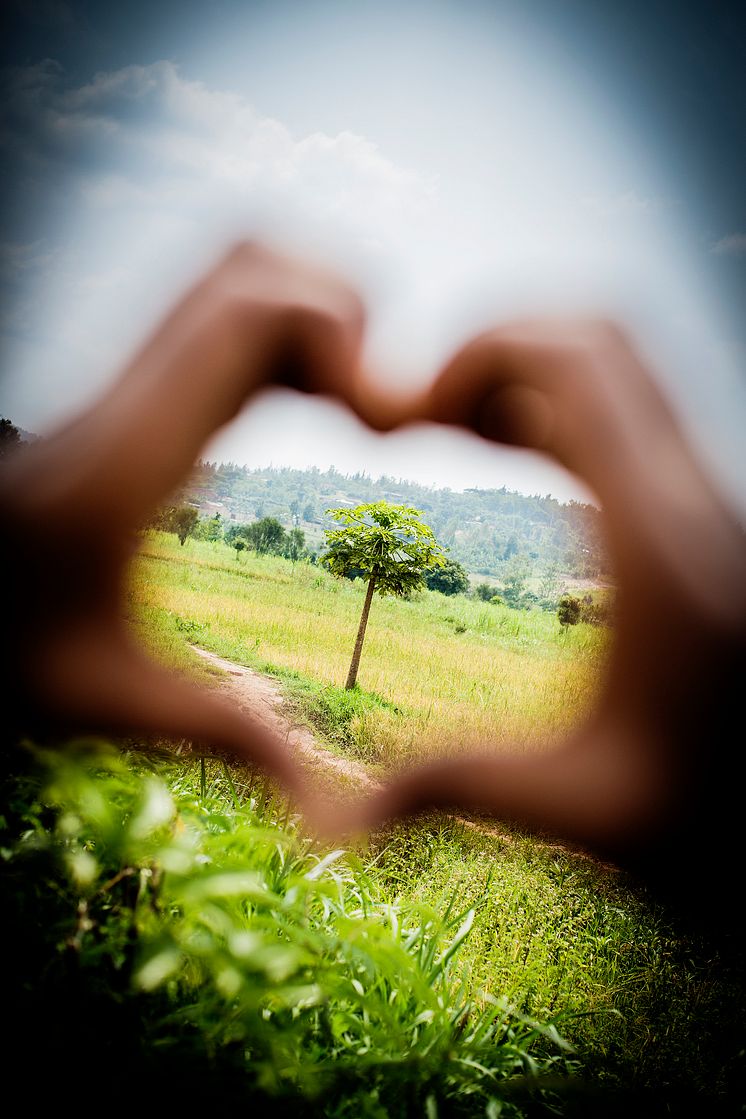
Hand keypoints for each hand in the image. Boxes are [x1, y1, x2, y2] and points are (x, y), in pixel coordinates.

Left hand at [0, 242, 391, 796]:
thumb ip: (224, 738)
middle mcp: (122, 402)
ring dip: (314, 310)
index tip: (384, 414)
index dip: (334, 327)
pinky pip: (218, 319)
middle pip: (247, 265)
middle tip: (382, 402)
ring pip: (232, 272)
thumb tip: (329, 817)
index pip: (239, 318)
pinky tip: (316, 400)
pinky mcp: (130, 396)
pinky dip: (285, 334)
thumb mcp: (101, 703)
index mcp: (121, 466)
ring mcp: (122, 387)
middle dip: (341, 306)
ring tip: (359, 396)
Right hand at [319, 320, 745, 916]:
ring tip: (458, 431)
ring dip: (530, 375)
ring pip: (619, 369)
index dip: (482, 353)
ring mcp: (703, 500)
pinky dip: (561, 407)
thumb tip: (345, 823)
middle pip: (598, 340)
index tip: (412, 416)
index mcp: (657, 544)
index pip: (579, 365)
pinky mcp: (700, 515)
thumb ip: (462, 789)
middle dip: (497, 349)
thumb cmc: (722, 808)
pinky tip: (512, 458)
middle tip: (429, 417)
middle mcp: (691, 499)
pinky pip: (628, 414)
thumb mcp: (591, 807)